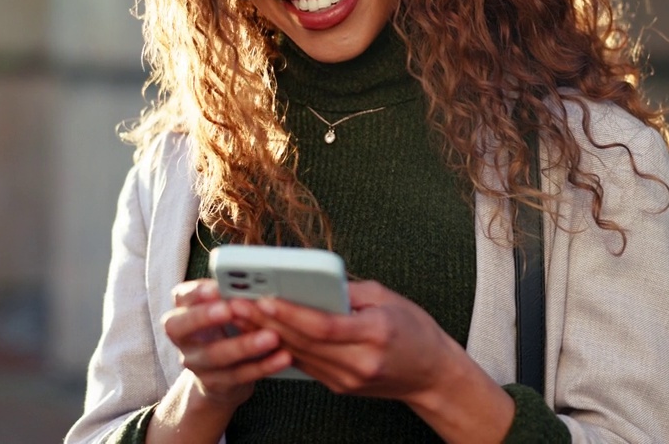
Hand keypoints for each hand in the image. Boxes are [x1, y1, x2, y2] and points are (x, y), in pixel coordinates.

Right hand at [161, 279, 293, 408]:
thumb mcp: (224, 310)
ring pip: (215, 355)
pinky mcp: (215, 384)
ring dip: (245, 345)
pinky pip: (239, 376)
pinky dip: (264, 366)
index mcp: (184, 311)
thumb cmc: (227, 331)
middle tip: (231, 308)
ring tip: (272, 336)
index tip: (216, 287)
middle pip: (180, 327)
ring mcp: (196, 364)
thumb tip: (262, 277)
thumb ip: (234, 295)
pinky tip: (284, 357)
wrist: (221, 379)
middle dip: (204, 317)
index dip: (196, 293)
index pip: (181, 298)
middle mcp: (183, 338)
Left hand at [228, 280, 460, 401]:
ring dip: (266, 334)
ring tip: (240, 314)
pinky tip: (262, 331)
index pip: (324, 325)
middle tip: (236, 302)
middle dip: (266, 320)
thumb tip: (313, 282)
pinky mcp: (340, 386)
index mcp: (375, 333)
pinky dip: (283, 345)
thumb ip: (350, 291)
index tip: (264, 297)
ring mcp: (348, 378)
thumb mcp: (389, 299)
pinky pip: (306, 364)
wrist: (432, 375)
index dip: (291, 312)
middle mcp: (359, 361)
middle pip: (304, 341)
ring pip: (299, 354)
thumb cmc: (415, 330)